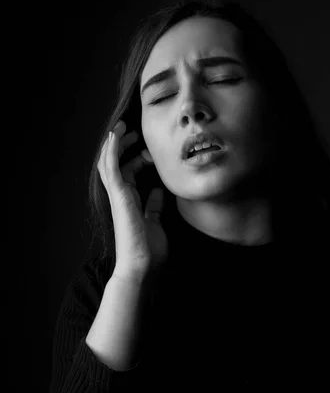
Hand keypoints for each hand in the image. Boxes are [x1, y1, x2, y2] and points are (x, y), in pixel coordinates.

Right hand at [97, 119, 168, 276]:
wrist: (143, 265)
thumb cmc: (149, 249)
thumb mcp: (155, 222)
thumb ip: (154, 207)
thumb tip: (157, 191)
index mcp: (129, 201)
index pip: (128, 173)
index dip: (137, 159)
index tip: (150, 152)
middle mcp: (121, 196)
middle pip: (117, 163)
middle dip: (125, 146)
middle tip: (136, 133)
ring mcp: (117, 195)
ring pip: (109, 162)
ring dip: (115, 143)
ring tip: (123, 127)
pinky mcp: (118, 195)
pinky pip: (111, 167)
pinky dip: (112, 150)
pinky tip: (115, 135)